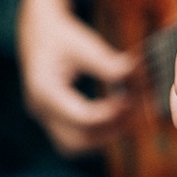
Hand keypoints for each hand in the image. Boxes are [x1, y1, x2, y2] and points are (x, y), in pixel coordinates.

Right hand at [16, 0, 137, 155]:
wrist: (37, 30)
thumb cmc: (61, 34)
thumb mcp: (83, 43)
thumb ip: (108, 63)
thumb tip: (138, 76)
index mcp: (44, 89)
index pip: (81, 117)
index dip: (111, 113)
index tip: (133, 99)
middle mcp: (40, 109)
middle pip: (77, 141)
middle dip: (110, 131)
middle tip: (136, 112)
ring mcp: (44, 117)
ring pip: (76, 145)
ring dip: (105, 136)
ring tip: (130, 115)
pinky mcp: (52, 118)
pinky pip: (75, 138)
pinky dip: (98, 132)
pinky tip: (117, 114)